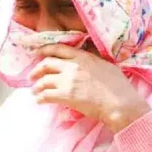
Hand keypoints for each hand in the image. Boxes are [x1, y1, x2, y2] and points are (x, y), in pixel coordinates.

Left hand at [29, 44, 150, 132]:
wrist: (119, 103)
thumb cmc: (118, 85)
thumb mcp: (105, 64)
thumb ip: (91, 59)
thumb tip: (85, 55)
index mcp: (83, 56)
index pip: (58, 49)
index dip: (45, 50)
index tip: (38, 53)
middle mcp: (72, 66)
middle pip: (47, 64)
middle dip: (36, 70)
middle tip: (32, 76)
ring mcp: (68, 80)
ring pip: (44, 80)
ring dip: (37, 86)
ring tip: (35, 91)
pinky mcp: (65, 95)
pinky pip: (46, 95)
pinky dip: (40, 98)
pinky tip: (38, 101)